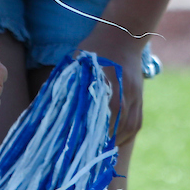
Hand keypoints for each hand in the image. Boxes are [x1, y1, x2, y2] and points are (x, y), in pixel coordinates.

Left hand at [78, 25, 145, 145]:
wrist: (122, 34)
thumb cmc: (93, 49)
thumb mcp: (76, 64)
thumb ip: (66, 85)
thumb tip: (48, 107)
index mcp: (107, 84)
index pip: (99, 118)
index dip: (88, 135)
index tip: (75, 146)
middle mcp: (125, 92)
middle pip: (115, 127)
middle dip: (100, 142)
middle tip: (85, 154)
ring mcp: (136, 95)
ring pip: (128, 128)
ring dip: (114, 141)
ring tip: (99, 151)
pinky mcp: (141, 97)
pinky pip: (136, 123)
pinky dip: (125, 135)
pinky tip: (114, 140)